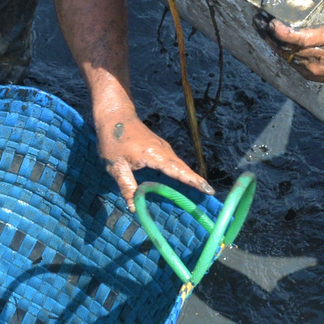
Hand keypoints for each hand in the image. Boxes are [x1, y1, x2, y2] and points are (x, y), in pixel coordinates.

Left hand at [95, 107, 210, 204]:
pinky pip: (174, 162)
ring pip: (179, 165)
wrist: (115, 115)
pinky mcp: (160, 148)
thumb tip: (134, 209)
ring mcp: (163, 147)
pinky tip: (184, 181)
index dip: (192, 181)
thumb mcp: (116, 167)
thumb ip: (127, 187)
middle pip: (182, 168)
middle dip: (196, 181)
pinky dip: (181, 172)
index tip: (208, 190)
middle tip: (210, 194)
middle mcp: (163, 150)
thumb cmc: (113, 140)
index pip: (177, 170)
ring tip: (202, 190)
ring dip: (190, 177)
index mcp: (153, 154)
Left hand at [260, 0, 323, 92]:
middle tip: (258, 17)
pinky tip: (270, 36)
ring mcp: (308, 66)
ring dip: (269, 39)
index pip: (300, 39)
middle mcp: (315, 55)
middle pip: (285, 46)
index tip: (271, 22)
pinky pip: (287, 59)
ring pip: (282, 53)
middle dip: (269, 32)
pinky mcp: (305, 73)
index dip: (283, 33)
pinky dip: (278, 47)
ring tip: (259, 24)